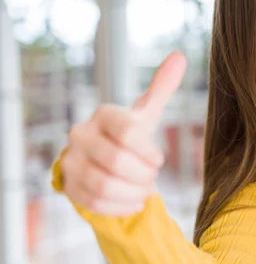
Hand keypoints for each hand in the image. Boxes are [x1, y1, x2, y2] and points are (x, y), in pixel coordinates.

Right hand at [61, 51, 187, 215]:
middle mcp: (81, 134)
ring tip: (144, 192)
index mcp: (104, 115)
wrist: (103, 158)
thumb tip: (180, 56)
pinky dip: (118, 207)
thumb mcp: (147, 113)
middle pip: (116, 161)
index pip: (127, 132)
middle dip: (142, 176)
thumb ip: (162, 87)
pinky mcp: (68, 185)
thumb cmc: (129, 134)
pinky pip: (92, 203)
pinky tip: (133, 204)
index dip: (148, 151)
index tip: (159, 160)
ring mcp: (71, 160)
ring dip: (132, 193)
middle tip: (152, 179)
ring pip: (103, 185)